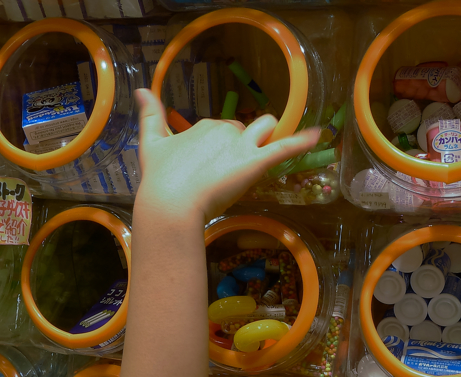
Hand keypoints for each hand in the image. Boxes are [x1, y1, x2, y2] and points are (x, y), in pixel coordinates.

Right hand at [133, 88, 319, 222]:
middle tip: (234, 171)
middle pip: (247, 130)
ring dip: (271, 137)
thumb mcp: (152, 144)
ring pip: (267, 130)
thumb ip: (150, 116)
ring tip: (272, 149)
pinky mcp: (256, 163)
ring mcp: (243, 147)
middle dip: (246, 145)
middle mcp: (226, 130)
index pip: (223, 130)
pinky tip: (319, 135)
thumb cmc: (159, 178)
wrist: (171, 203)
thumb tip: (141, 90)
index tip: (215, 167)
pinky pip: (284, 147)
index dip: (224, 148)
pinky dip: (302, 141)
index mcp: (205, 127)